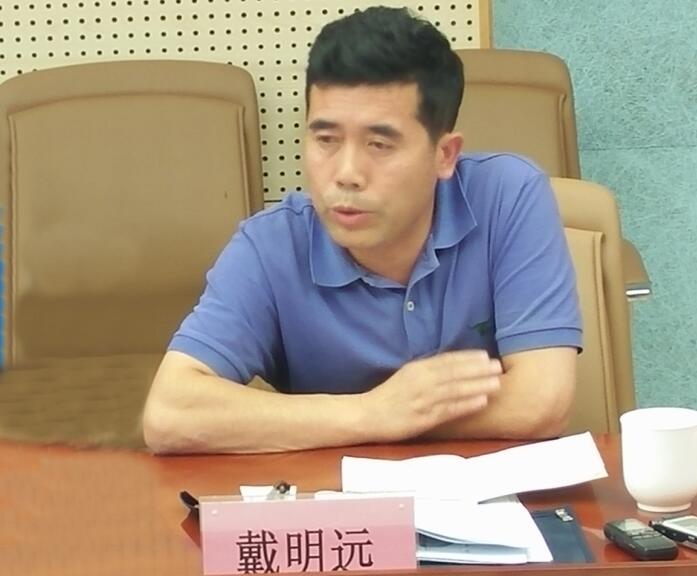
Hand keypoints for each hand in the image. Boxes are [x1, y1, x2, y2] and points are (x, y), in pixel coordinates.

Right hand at [363, 350, 501, 441]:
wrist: (367, 415)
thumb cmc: (388, 396)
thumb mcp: (406, 376)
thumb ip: (427, 371)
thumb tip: (451, 367)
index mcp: (417, 368)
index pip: (447, 360)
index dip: (467, 357)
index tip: (485, 355)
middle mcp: (421, 381)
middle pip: (455, 373)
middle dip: (478, 369)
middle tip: (499, 366)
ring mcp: (423, 400)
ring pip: (455, 390)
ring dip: (478, 385)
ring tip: (497, 383)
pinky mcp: (424, 418)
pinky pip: (449, 409)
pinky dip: (467, 404)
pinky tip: (482, 401)